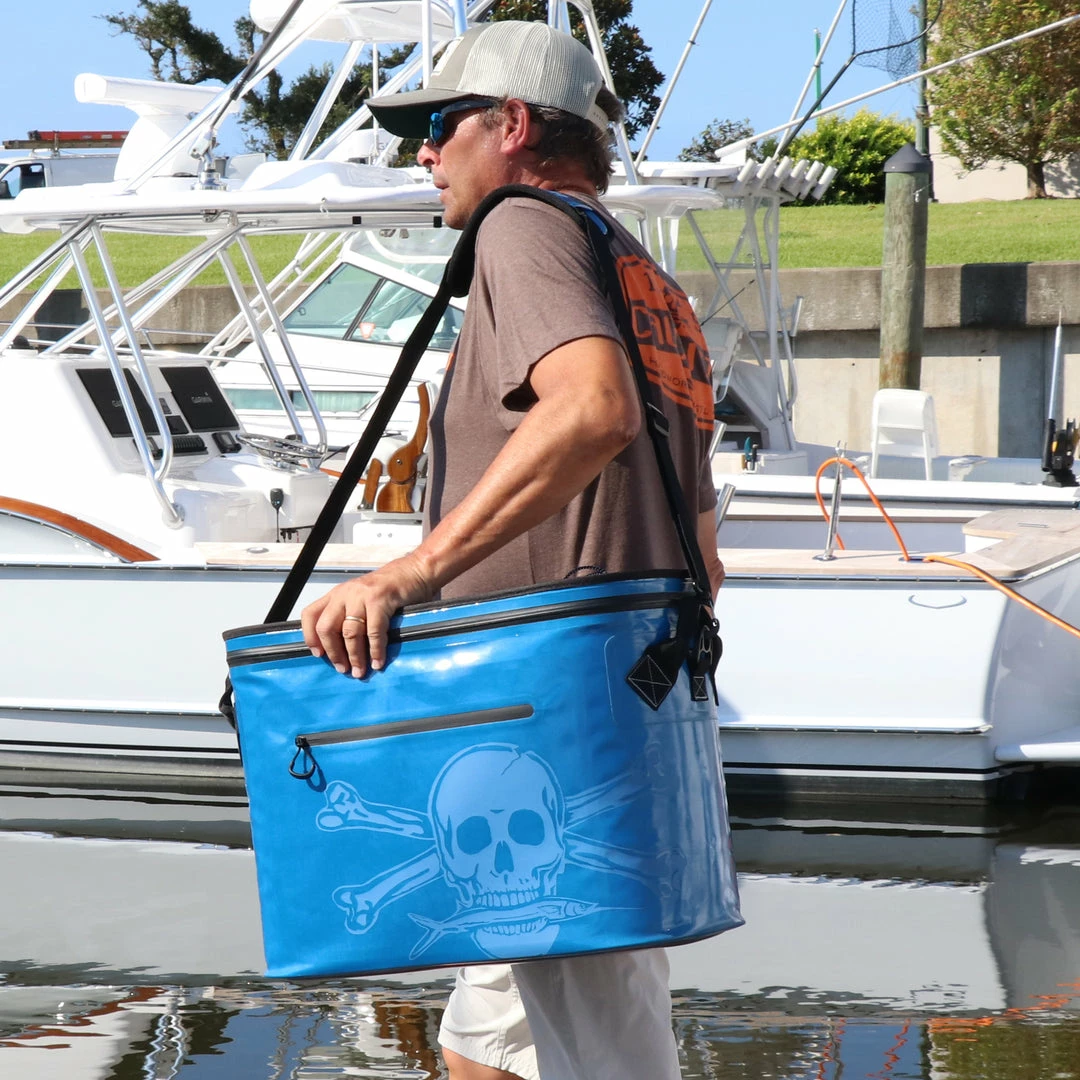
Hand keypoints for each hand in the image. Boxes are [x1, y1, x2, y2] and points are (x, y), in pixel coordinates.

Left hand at [301, 553, 434, 677]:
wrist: (413, 572)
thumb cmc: (388, 589)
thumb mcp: (361, 599)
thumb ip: (349, 616)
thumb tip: (342, 650)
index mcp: (336, 594)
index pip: (311, 615)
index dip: (311, 637)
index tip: (319, 655)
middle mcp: (344, 594)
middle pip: (327, 627)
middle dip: (334, 653)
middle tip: (343, 669)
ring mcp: (361, 596)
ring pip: (350, 633)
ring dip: (355, 657)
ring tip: (360, 671)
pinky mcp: (379, 600)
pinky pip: (373, 632)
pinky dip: (375, 650)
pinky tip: (378, 662)